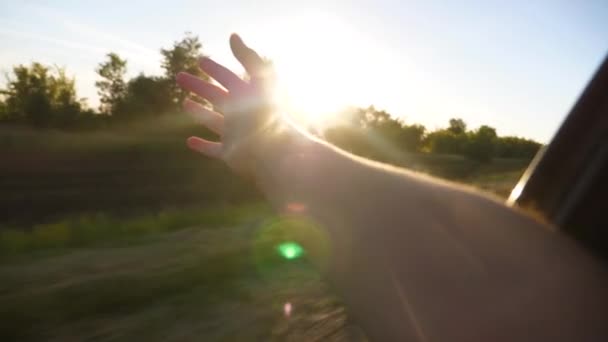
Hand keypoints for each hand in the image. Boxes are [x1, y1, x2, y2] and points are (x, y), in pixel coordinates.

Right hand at [176, 33, 275, 175]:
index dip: (215, 69)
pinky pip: (213, 149)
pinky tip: (190, 141)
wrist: (275, 152)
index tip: (200, 60)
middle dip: (199, 86)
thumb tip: (233, 36)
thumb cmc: (268, 117)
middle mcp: (239, 115)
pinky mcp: (230, 154)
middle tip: (179, 76)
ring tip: (185, 102)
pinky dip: (201, 146)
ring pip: (213, 121)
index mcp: (246, 97)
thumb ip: (249, 58)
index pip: (228, 78)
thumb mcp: (261, 81)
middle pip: (216, 96)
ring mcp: (234, 134)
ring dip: (199, 112)